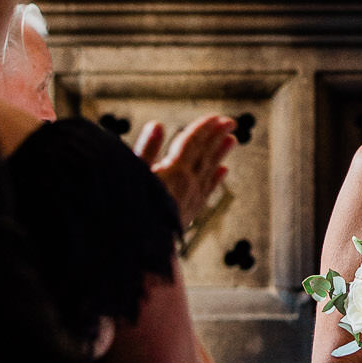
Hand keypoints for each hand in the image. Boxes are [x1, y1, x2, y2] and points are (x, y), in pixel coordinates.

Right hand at [136, 114, 235, 230]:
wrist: (138, 246)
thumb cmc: (129, 208)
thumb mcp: (132, 175)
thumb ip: (146, 150)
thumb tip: (157, 125)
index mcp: (175, 171)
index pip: (193, 143)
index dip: (204, 128)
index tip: (216, 116)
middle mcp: (189, 183)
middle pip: (206, 154)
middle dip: (217, 136)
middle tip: (231, 122)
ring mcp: (192, 198)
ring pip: (211, 170)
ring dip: (221, 153)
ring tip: (232, 140)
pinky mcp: (190, 211)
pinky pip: (208, 190)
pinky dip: (216, 178)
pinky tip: (223, 171)